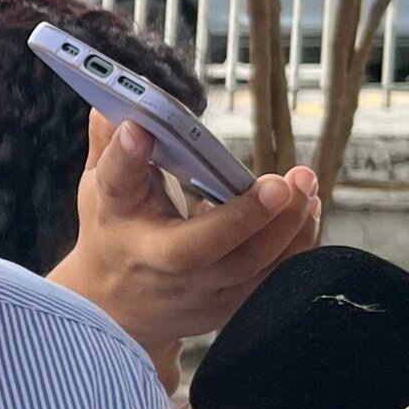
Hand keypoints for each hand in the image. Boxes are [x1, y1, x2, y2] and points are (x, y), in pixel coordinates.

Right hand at [49, 111, 319, 386]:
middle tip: (282, 182)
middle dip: (245, 215)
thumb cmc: (113, 234)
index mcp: (116, 219)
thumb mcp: (99, 188)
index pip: (117, 185)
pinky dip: (295, 243)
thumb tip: (117, 101)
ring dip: (285, 226)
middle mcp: (152, 261)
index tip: (139, 128)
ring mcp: (192, 290)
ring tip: (304, 185)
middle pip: (197, 249)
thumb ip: (112, 145)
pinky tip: (309, 210)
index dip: (125, 156)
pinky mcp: (225, 304)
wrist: (118, 307)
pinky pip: (269, 278)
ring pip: (247, 267)